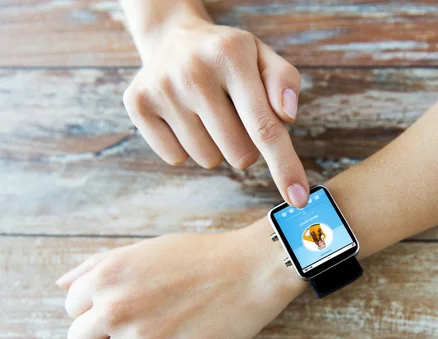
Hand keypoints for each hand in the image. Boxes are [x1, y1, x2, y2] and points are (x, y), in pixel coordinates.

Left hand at [55, 224, 306, 338]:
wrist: (252, 270)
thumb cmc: (201, 256)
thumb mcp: (145, 250)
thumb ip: (97, 266)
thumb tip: (62, 284)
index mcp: (106, 276)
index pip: (72, 307)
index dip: (98, 305)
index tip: (125, 302)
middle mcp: (115, 308)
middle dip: (103, 333)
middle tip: (139, 320)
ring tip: (168, 324)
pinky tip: (187, 334)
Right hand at [123, 14, 308, 206]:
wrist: (174, 38)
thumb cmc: (229, 57)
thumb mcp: (263, 57)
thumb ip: (284, 82)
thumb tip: (286, 117)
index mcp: (232, 55)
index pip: (264, 126)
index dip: (284, 167)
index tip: (299, 199)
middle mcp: (193, 71)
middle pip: (240, 154)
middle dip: (247, 145)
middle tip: (234, 114)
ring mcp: (161, 89)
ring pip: (209, 159)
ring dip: (216, 146)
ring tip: (208, 111)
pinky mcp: (137, 105)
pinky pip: (176, 158)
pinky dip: (187, 147)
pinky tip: (184, 116)